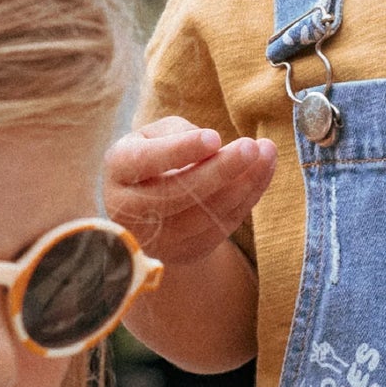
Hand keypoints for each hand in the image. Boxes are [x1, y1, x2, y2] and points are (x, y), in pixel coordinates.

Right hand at [105, 118, 275, 266]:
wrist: (148, 206)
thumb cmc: (154, 158)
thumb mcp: (153, 135)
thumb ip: (178, 135)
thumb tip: (214, 147)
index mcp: (119, 170)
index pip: (146, 161)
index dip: (180, 150)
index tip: (214, 136)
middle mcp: (129, 209)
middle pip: (179, 193)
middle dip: (220, 170)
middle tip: (252, 147)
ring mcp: (157, 237)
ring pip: (206, 214)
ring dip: (243, 184)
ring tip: (267, 152)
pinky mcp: (185, 251)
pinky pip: (223, 225)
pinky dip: (248, 197)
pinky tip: (263, 171)